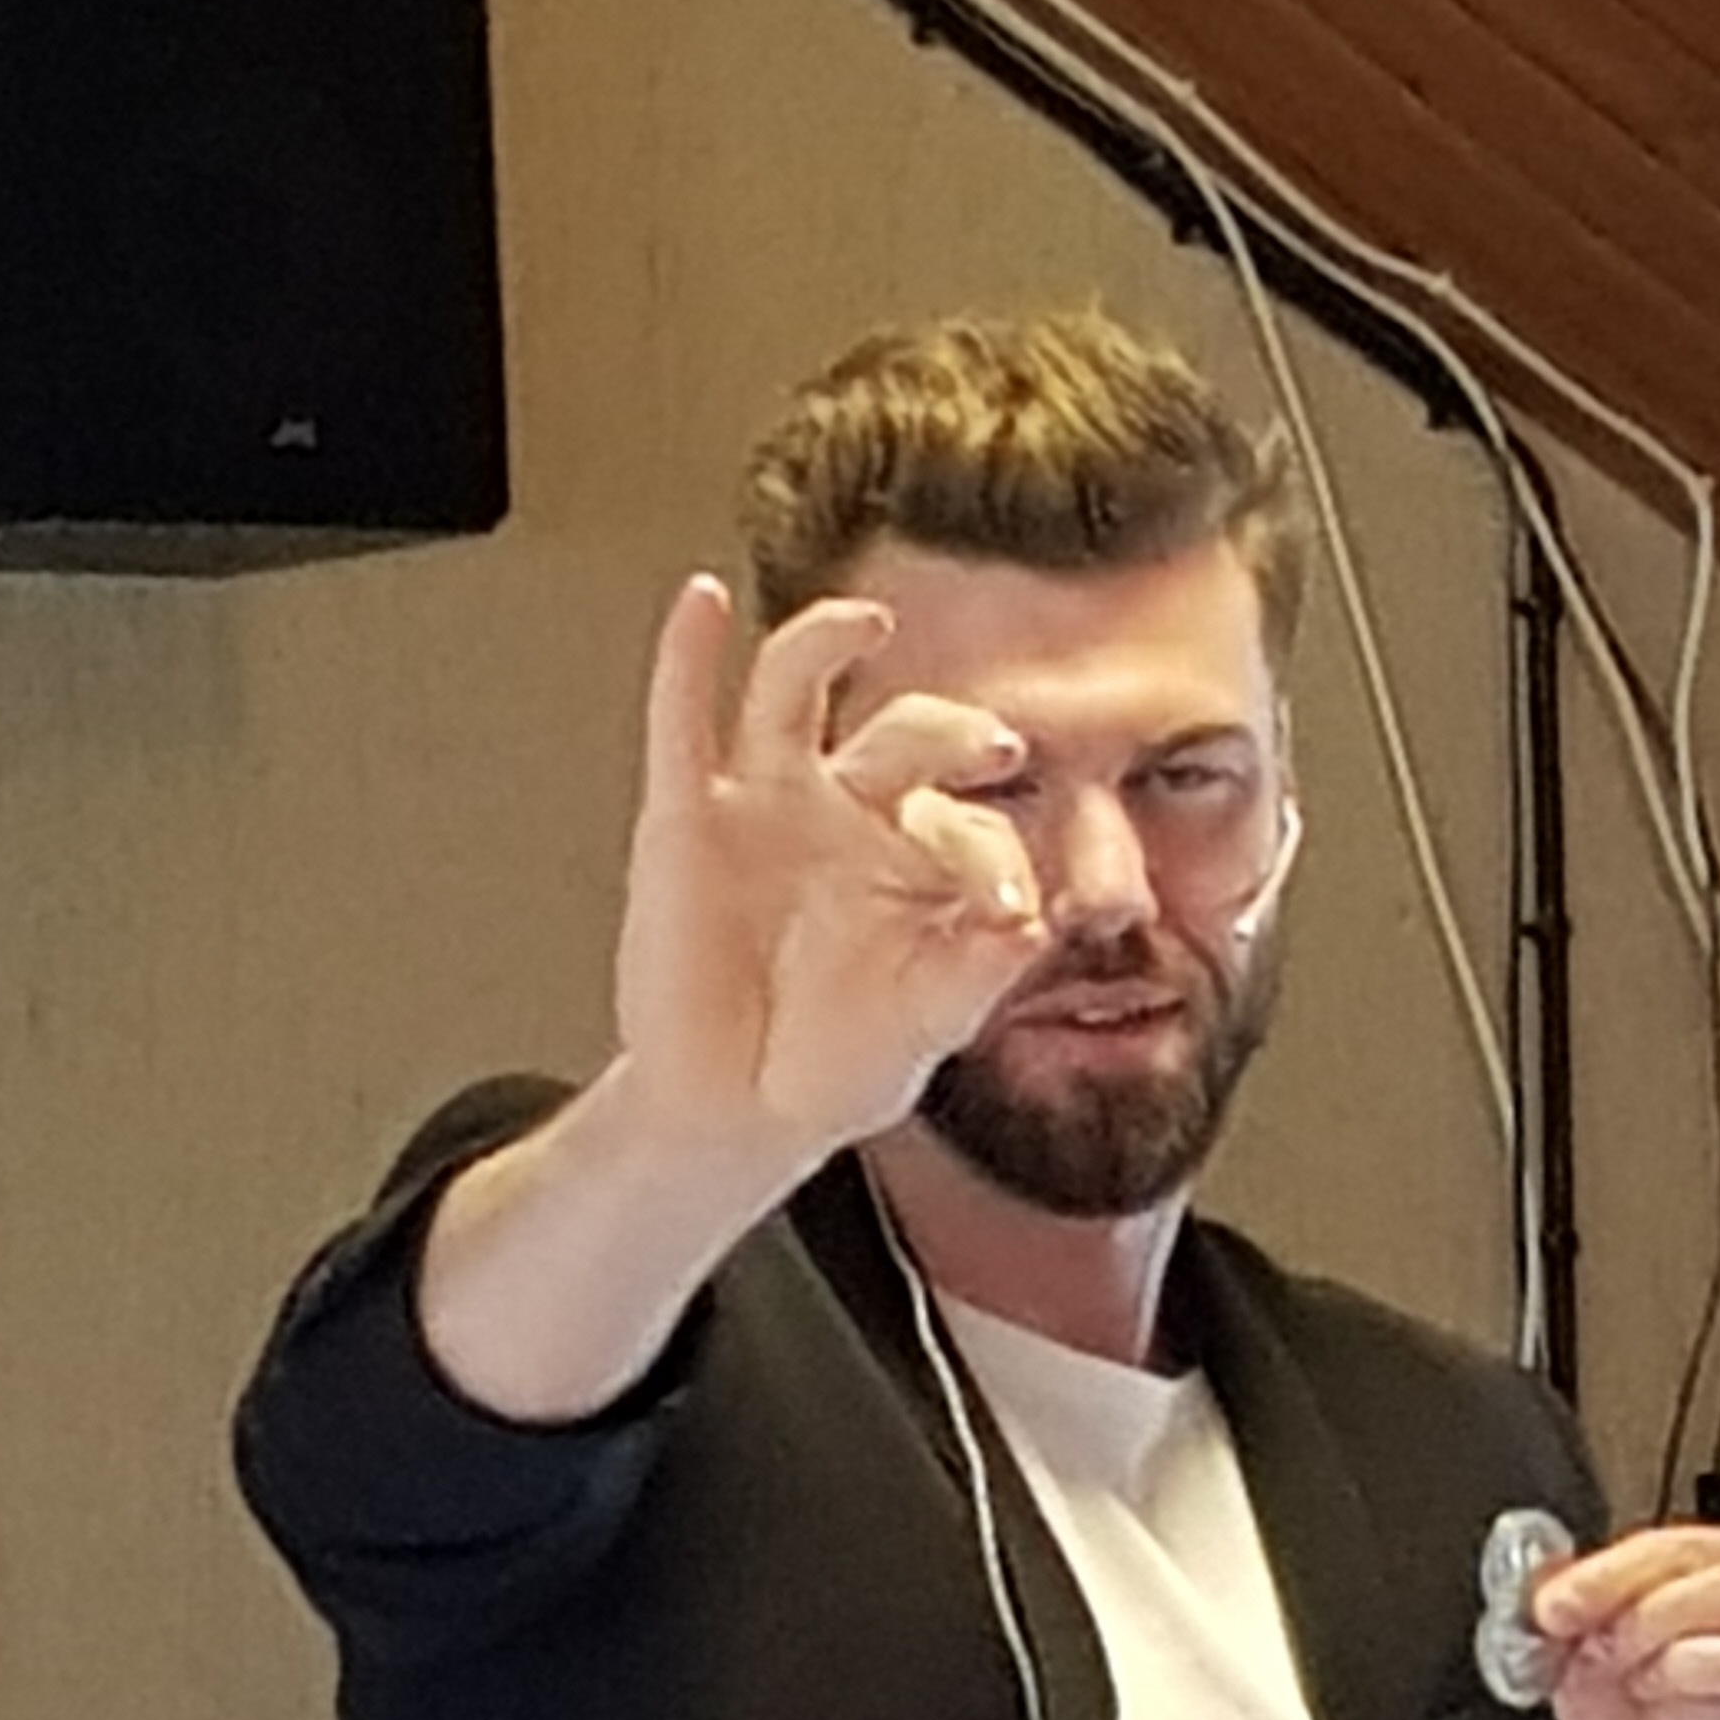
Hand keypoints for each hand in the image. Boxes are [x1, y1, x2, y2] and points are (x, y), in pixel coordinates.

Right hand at [612, 573, 1044, 1169]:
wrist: (737, 1118)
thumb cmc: (834, 1068)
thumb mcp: (928, 1023)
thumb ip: (980, 973)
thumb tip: (1034, 922)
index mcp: (916, 856)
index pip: (972, 818)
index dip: (1000, 857)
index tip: (1014, 916)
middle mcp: (845, 812)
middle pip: (908, 731)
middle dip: (957, 733)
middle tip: (1000, 745)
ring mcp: (766, 805)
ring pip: (796, 689)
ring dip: (828, 641)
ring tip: (869, 623)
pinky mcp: (688, 820)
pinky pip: (685, 722)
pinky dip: (688, 657)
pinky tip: (703, 602)